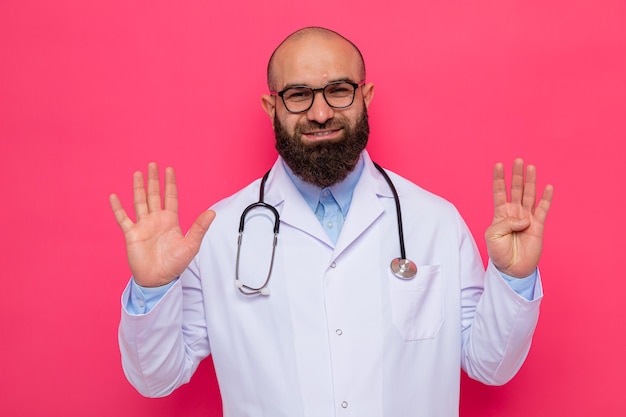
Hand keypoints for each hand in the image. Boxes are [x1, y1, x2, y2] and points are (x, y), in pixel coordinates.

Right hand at [109, 163, 214, 286]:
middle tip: (152, 164)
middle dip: (153, 180)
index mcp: (171, 220)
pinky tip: (114, 197)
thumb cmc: (175, 264)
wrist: (159, 279)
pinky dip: (118, 208)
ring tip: (137, 173)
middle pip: (154, 195)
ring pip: (139, 202)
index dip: (170, 183)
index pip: (170, 197)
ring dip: (138, 188)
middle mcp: (156, 220)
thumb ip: (200, 227)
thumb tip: (212, 212)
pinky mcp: (132, 234)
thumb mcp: (191, 244)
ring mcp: (143, 226)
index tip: (169, 169)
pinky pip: (123, 218)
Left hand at [486, 159, 553, 277]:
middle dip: (516, 175)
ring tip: (531, 167)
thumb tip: (524, 219)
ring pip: (529, 195)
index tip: (499, 165)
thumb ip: (506, 223)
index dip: (499, 179)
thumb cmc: (499, 252)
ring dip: (530, 182)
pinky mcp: (538, 226)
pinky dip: (546, 198)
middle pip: (516, 189)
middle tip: (518, 160)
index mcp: (500, 214)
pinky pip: (543, 209)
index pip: (499, 192)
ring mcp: (527, 218)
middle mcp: (514, 213)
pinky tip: (548, 187)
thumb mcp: (493, 236)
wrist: (512, 269)